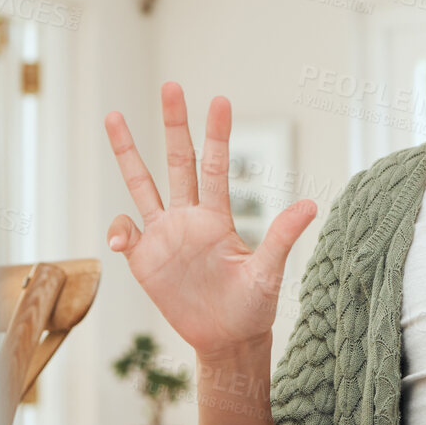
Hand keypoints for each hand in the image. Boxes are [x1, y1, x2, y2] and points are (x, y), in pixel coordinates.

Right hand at [104, 82, 317, 356]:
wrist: (227, 339)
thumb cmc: (253, 307)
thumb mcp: (269, 274)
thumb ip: (282, 238)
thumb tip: (311, 204)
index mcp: (218, 217)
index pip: (216, 167)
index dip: (218, 134)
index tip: (219, 100)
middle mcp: (189, 217)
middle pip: (178, 160)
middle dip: (174, 123)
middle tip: (170, 85)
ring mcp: (163, 235)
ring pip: (141, 184)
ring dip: (128, 152)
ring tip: (114, 116)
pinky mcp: (144, 259)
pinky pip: (125, 233)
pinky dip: (119, 230)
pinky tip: (120, 239)